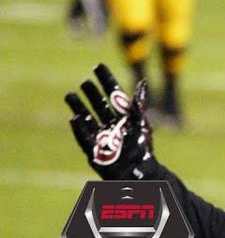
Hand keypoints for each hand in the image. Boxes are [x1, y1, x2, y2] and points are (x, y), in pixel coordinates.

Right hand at [65, 64, 154, 179]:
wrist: (140, 171)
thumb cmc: (142, 147)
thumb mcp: (141, 123)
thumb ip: (138, 105)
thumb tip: (142, 82)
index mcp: (123, 116)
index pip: (113, 94)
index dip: (106, 80)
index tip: (98, 65)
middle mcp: (110, 123)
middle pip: (98, 104)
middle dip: (91, 93)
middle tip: (84, 82)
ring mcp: (101, 135)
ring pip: (87, 118)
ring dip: (78, 107)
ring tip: (70, 95)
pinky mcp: (94, 150)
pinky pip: (84, 137)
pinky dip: (79, 128)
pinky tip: (73, 117)